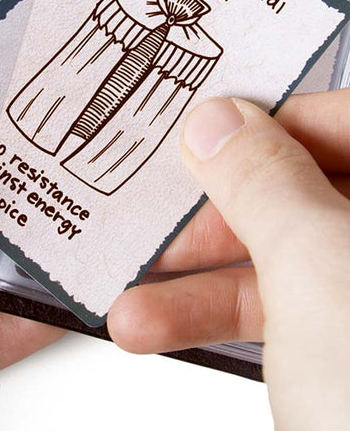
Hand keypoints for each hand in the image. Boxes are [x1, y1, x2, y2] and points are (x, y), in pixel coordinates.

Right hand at [108, 89, 349, 427]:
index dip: (278, 123)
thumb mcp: (320, 273)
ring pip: (285, 263)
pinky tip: (155, 330)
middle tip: (165, 227)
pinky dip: (215, 321)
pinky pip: (279, 315)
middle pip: (308, 193)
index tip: (208, 140)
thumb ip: (263, 181)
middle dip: (220, 218)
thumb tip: (216, 121)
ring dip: (200, 282)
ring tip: (133, 306)